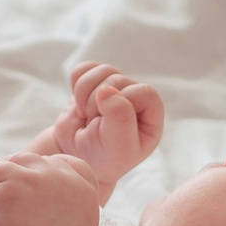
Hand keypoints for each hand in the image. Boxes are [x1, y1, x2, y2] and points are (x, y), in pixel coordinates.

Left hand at [0, 148, 104, 225]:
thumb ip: (67, 215)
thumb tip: (46, 205)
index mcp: (85, 196)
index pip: (72, 166)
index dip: (51, 168)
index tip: (34, 179)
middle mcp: (68, 182)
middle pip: (39, 163)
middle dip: (19, 173)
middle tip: (0, 191)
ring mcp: (43, 179)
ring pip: (16, 163)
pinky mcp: (18, 182)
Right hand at [29, 63, 163, 193]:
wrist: (74, 156)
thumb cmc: (102, 157)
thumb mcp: (119, 147)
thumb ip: (120, 118)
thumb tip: (106, 89)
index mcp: (151, 116)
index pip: (145, 92)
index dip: (123, 103)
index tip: (107, 123)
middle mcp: (135, 99)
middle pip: (120, 80)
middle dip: (99, 101)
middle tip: (93, 123)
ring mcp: (113, 89)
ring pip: (102, 71)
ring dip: (86, 92)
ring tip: (85, 114)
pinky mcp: (92, 84)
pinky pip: (84, 68)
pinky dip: (76, 83)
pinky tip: (77, 103)